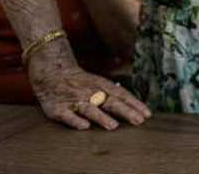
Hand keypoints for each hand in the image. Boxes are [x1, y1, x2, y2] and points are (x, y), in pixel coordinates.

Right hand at [28, 54, 150, 130]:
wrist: (52, 72)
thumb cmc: (80, 82)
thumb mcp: (99, 83)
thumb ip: (114, 94)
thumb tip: (135, 105)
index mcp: (101, 85)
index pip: (121, 94)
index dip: (134, 104)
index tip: (147, 114)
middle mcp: (90, 92)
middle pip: (110, 102)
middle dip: (125, 111)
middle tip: (138, 121)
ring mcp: (74, 100)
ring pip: (90, 109)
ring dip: (102, 117)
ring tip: (113, 126)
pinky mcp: (58, 109)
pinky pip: (68, 115)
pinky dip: (76, 120)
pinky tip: (84, 127)